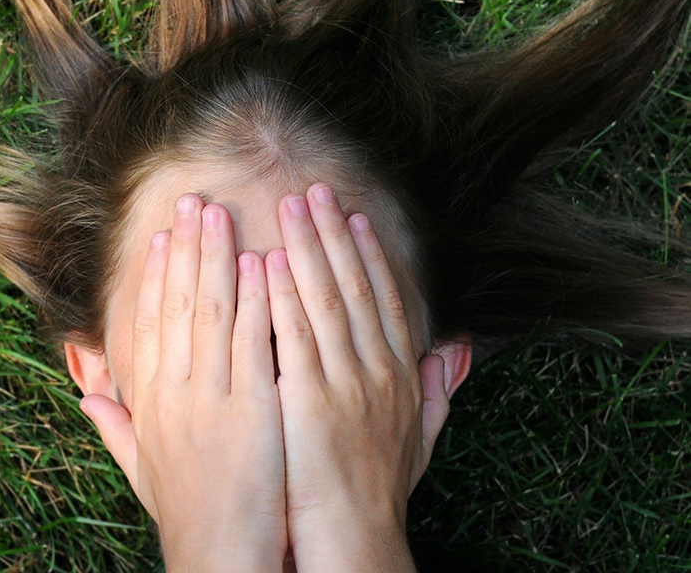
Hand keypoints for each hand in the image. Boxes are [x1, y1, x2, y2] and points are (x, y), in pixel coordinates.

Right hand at [81, 194, 286, 571]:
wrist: (218, 555)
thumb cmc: (186, 512)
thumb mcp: (142, 467)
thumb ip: (114, 424)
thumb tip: (85, 391)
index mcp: (150, 402)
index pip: (148, 325)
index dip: (155, 277)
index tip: (162, 238)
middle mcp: (174, 391)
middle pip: (176, 305)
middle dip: (185, 249)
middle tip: (192, 201)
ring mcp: (210, 396)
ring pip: (210, 312)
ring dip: (215, 257)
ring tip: (218, 213)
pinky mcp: (250, 408)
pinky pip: (248, 341)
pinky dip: (252, 299)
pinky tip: (258, 262)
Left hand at [265, 183, 446, 572]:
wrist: (354, 538)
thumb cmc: (379, 490)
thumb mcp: (420, 437)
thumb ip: (439, 389)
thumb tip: (459, 349)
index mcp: (399, 374)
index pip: (382, 299)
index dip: (368, 254)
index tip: (353, 217)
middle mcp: (377, 369)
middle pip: (353, 287)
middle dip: (333, 234)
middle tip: (314, 189)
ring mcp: (345, 383)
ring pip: (325, 300)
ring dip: (308, 248)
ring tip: (290, 206)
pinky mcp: (310, 400)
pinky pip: (295, 336)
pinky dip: (283, 295)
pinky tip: (270, 261)